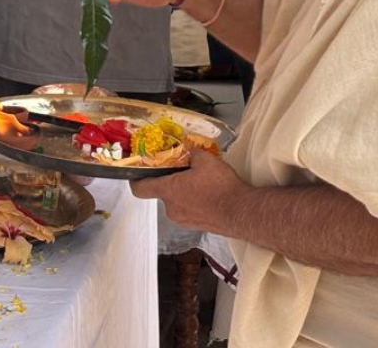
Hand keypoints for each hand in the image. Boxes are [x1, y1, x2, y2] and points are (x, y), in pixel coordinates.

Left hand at [130, 149, 246, 233]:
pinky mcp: (196, 226)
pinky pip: (189, 210)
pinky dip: (194, 202)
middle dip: (172, 181)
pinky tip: (209, 194)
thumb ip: (191, 153)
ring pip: (177, 202)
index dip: (136, 180)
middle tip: (185, 170)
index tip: (137, 173)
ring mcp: (184, 220)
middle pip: (163, 193)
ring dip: (184, 192)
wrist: (242, 212)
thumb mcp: (205, 159)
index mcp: (168, 191)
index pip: (140, 189)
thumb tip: (188, 150)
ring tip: (201, 182)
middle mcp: (171, 209)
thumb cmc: (220, 185)